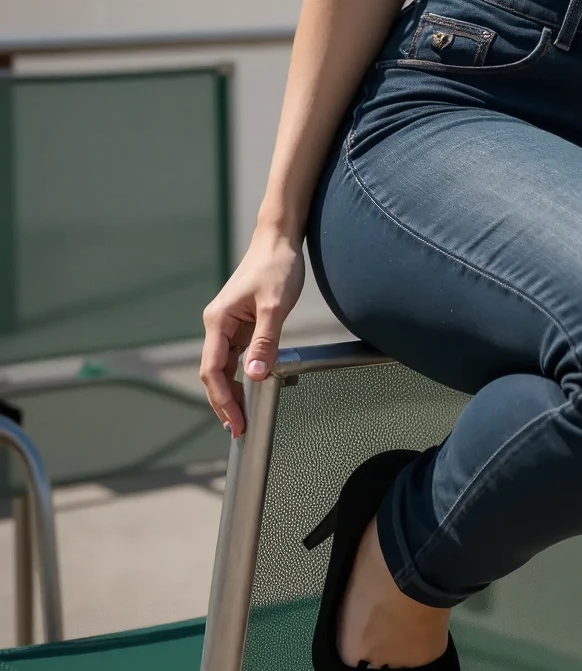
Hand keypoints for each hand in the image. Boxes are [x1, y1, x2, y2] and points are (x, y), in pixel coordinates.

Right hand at [200, 226, 305, 436]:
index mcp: (218, 320)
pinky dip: (242, 377)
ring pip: (225, 367)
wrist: (280, 240)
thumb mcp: (275, 306)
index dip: (222, 400)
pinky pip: (238, 357)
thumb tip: (254, 376)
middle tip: (240, 430)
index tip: (236, 422)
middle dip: (224, 403)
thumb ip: (266, 342)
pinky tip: (250, 392)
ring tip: (244, 418)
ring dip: (232, 393)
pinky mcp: (243, 325)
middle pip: (215, 373)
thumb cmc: (277, 267)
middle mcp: (218, 325)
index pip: (212, 370)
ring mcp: (230, 325)